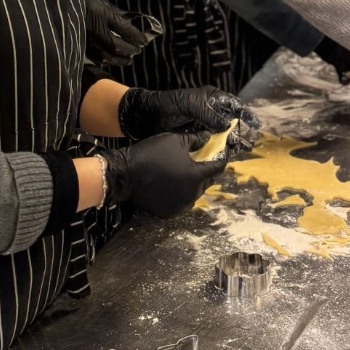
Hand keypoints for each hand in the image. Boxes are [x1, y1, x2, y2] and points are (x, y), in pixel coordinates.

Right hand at [81, 0, 154, 65]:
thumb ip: (112, 9)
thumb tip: (126, 19)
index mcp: (100, 13)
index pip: (124, 28)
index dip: (136, 36)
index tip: (144, 40)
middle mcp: (94, 28)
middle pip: (116, 45)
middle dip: (129, 50)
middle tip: (138, 51)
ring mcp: (85, 38)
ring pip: (105, 55)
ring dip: (119, 59)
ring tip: (128, 60)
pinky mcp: (78, 43)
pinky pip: (94, 57)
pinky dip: (105, 60)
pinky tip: (110, 60)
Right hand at [98, 133, 227, 216]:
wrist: (125, 174)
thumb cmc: (152, 153)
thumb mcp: (175, 140)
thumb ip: (196, 139)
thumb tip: (210, 137)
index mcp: (196, 176)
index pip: (217, 168)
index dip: (222, 158)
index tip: (223, 152)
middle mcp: (192, 194)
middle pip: (206, 182)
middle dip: (206, 171)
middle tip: (201, 161)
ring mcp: (180, 206)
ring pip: (195, 194)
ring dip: (194, 184)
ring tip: (186, 174)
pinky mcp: (168, 212)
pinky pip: (181, 203)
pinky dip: (181, 195)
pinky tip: (174, 185)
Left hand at [118, 86, 260, 139]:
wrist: (146, 117)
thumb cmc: (167, 105)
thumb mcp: (189, 105)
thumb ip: (208, 113)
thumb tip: (228, 124)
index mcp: (210, 99)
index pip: (233, 105)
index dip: (245, 114)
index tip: (255, 125)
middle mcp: (210, 112)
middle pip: (232, 123)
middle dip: (240, 132)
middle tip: (247, 142)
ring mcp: (204, 126)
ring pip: (224, 135)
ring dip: (232, 143)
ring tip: (239, 150)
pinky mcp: (197, 139)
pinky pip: (213, 145)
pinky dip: (220, 150)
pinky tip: (225, 156)